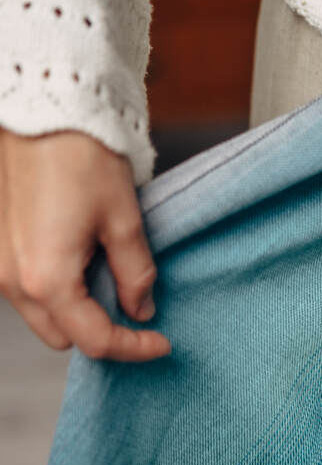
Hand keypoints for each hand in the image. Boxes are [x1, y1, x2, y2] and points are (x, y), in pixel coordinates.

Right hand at [0, 130, 169, 360]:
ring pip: (42, 316)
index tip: (163, 343)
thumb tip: (141, 309)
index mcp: (47, 279)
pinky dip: (57, 291)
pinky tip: (85, 264)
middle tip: (140, 314)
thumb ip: (134, 273)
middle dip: (102, 333)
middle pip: (63, 336)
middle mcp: (11, 281)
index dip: (134, 348)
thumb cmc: (82, 160)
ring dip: (78, 313)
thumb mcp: (124, 220)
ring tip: (114, 284)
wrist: (42, 115)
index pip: (94, 339)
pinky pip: (27, 291)